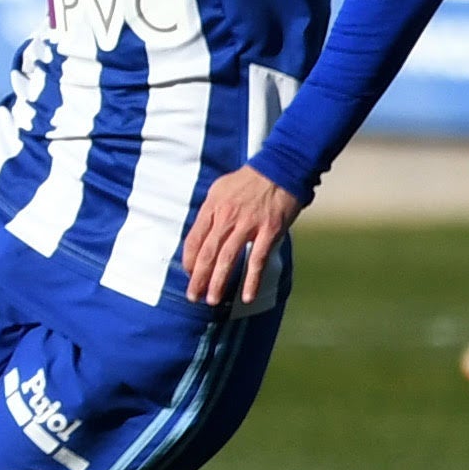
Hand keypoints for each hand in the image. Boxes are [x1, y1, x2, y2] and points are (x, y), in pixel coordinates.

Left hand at [180, 167, 301, 305]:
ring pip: (228, 259)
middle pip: (207, 252)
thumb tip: (199, 232)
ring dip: (218, 282)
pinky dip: (252, 280)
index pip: (193, 239)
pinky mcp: (269, 231)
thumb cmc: (248, 180)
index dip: (188, 260)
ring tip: (211, 300)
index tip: (188, 274)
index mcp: (212, 207)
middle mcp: (226, 218)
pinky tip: (247, 296)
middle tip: (193, 296)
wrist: (280, 169)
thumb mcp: (220, 189)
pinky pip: (257, 260)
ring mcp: (248, 225)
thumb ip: (209, 211)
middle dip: (198, 277)